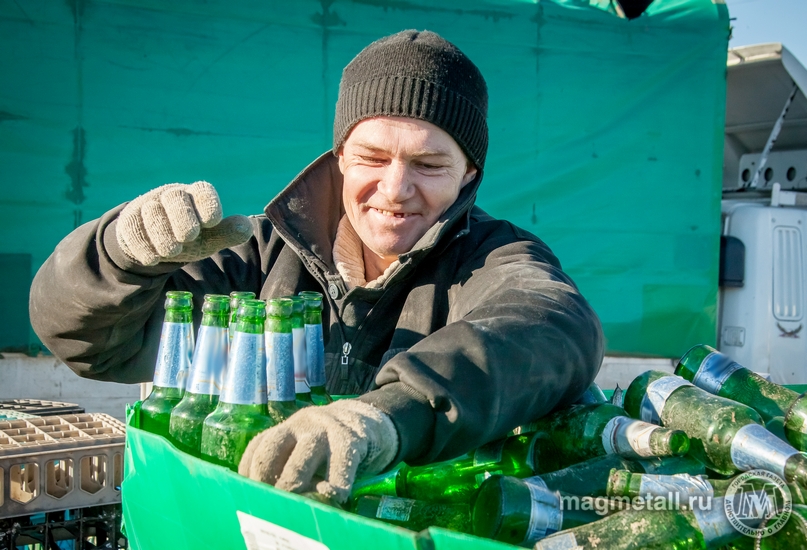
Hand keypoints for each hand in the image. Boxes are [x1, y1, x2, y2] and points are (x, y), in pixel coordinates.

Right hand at [116, 181, 251, 265]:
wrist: (156, 245)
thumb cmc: (190, 238)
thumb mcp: (210, 238)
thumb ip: (228, 233)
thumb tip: (247, 227)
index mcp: (195, 196)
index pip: (203, 190)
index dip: (208, 203)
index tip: (212, 221)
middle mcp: (171, 196)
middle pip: (174, 196)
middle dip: (182, 217)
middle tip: (189, 237)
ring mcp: (148, 205)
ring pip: (151, 211)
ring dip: (162, 234)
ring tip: (172, 252)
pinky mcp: (129, 220)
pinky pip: (132, 228)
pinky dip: (143, 245)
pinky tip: (152, 259)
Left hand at [238, 400, 397, 502]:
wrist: (371, 421)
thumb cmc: (330, 447)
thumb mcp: (306, 450)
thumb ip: (289, 468)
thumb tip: (269, 504)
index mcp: (286, 429)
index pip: (258, 447)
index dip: (249, 473)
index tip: (248, 496)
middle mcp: (301, 425)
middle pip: (273, 449)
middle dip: (265, 480)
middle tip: (265, 505)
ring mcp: (326, 429)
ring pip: (304, 453)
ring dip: (295, 481)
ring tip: (294, 506)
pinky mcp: (351, 438)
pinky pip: (341, 461)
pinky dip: (336, 482)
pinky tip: (335, 498)